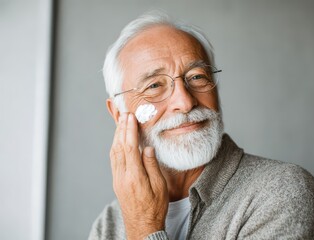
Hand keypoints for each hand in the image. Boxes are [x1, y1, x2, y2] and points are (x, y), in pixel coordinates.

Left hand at [110, 113, 168, 239]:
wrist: (142, 226)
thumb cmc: (154, 208)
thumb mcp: (160, 187)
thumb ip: (152, 166)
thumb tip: (147, 148)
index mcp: (135, 176)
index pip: (130, 148)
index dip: (129, 130)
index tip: (131, 117)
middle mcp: (123, 176)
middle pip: (119, 147)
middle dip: (121, 129)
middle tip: (124, 114)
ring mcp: (117, 179)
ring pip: (114, 152)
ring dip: (117, 136)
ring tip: (120, 123)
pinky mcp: (117, 182)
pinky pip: (114, 159)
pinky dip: (115, 146)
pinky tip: (118, 141)